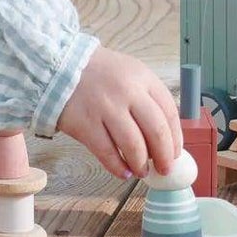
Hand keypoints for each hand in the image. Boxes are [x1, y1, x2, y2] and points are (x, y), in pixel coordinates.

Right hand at [55, 45, 181, 180]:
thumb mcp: (130, 73)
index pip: (169, 112)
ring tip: (141, 171)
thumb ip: (149, 99)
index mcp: (142, 77)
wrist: (60, 65)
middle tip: (164, 169)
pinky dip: (118, 167)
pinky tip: (123, 171)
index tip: (175, 154)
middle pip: (156, 132)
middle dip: (164, 157)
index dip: (175, 139)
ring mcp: (105, 108)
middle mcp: (127, 91)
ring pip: (134, 146)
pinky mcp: (86, 124)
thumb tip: (166, 138)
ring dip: (141, 165)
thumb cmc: (101, 74)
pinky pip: (108, 153)